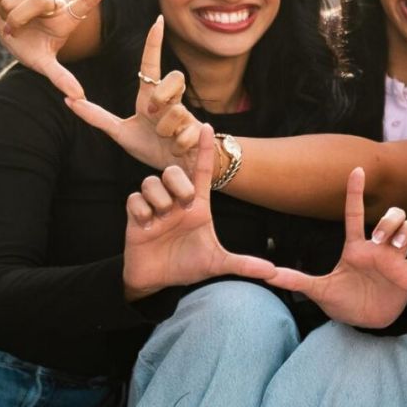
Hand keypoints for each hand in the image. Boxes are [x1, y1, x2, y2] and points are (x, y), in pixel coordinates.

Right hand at [0, 0, 116, 99]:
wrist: (14, 36)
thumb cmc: (33, 50)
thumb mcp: (46, 64)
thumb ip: (62, 78)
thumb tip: (78, 98)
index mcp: (68, 18)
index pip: (87, 1)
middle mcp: (57, 0)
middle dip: (22, 17)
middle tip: (18, 31)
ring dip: (7, 13)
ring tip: (14, 22)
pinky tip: (5, 9)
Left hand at [67, 18, 203, 172]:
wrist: (177, 170)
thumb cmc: (152, 148)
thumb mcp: (121, 133)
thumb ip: (97, 118)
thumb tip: (69, 101)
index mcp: (150, 97)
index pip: (151, 65)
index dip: (154, 43)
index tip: (156, 20)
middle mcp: (171, 101)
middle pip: (174, 77)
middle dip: (161, 95)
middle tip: (151, 114)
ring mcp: (187, 114)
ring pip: (178, 109)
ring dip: (166, 130)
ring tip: (164, 139)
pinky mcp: (199, 131)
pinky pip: (186, 132)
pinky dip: (177, 145)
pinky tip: (176, 150)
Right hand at [123, 126, 274, 300]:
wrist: (157, 280)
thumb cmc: (187, 265)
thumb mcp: (218, 264)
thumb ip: (244, 265)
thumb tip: (272, 272)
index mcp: (198, 206)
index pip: (201, 172)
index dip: (204, 149)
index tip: (208, 127)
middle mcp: (176, 201)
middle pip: (172, 171)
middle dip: (178, 184)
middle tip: (183, 205)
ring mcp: (155, 207)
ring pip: (151, 181)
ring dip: (159, 199)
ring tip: (162, 220)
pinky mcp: (135, 215)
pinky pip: (134, 199)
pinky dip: (141, 211)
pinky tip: (146, 226)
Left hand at [262, 169, 406, 326]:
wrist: (365, 323)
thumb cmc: (343, 303)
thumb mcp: (319, 291)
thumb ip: (295, 280)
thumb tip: (266, 274)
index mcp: (356, 248)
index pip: (355, 214)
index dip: (355, 192)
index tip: (356, 170)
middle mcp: (378, 248)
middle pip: (391, 216)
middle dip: (390, 221)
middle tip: (381, 240)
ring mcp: (396, 258)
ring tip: (398, 246)